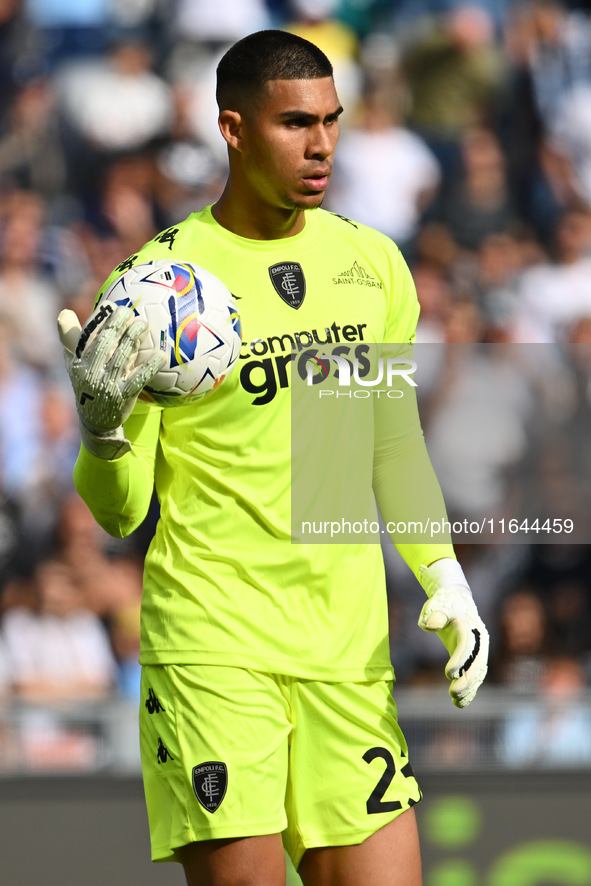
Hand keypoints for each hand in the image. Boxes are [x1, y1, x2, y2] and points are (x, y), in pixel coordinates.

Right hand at [58, 303, 164, 458]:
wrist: (96, 421)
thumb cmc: (87, 385)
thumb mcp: (74, 365)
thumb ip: (71, 340)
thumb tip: (65, 312)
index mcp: (78, 363)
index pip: (88, 338)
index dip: (101, 321)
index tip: (114, 307)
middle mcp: (90, 374)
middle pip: (105, 344)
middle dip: (118, 325)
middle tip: (131, 313)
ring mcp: (107, 386)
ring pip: (122, 357)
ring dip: (134, 339)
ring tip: (144, 325)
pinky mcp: (123, 397)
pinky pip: (139, 378)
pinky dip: (149, 366)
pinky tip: (160, 356)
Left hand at [418, 558, 488, 707]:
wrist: (456, 599)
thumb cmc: (443, 602)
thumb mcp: (436, 604)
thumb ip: (433, 614)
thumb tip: (430, 626)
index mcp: (470, 625)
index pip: (467, 645)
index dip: (460, 660)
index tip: (448, 674)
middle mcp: (479, 639)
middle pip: (477, 662)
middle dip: (467, 680)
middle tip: (452, 693)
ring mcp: (480, 649)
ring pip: (478, 672)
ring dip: (469, 688)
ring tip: (456, 702)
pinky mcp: (475, 656)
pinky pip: (475, 675)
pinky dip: (470, 689)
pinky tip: (460, 702)